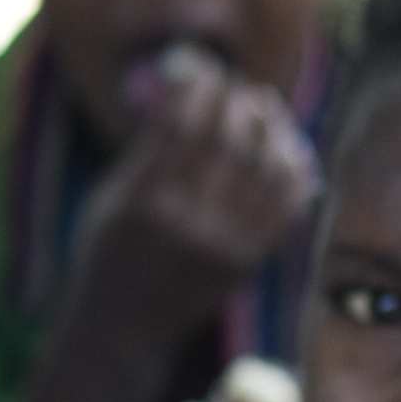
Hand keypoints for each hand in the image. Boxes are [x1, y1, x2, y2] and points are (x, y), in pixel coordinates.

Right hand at [96, 50, 323, 293]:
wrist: (124, 328)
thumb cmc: (107, 253)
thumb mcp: (108, 199)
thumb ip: (144, 151)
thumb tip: (181, 93)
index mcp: (142, 201)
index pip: (179, 127)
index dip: (198, 91)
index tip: (204, 73)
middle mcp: (184, 222)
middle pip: (225, 142)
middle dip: (235, 103)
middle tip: (238, 87)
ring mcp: (221, 244)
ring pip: (263, 170)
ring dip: (271, 130)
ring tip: (265, 110)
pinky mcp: (247, 263)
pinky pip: (285, 209)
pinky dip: (293, 174)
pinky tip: (290, 151)